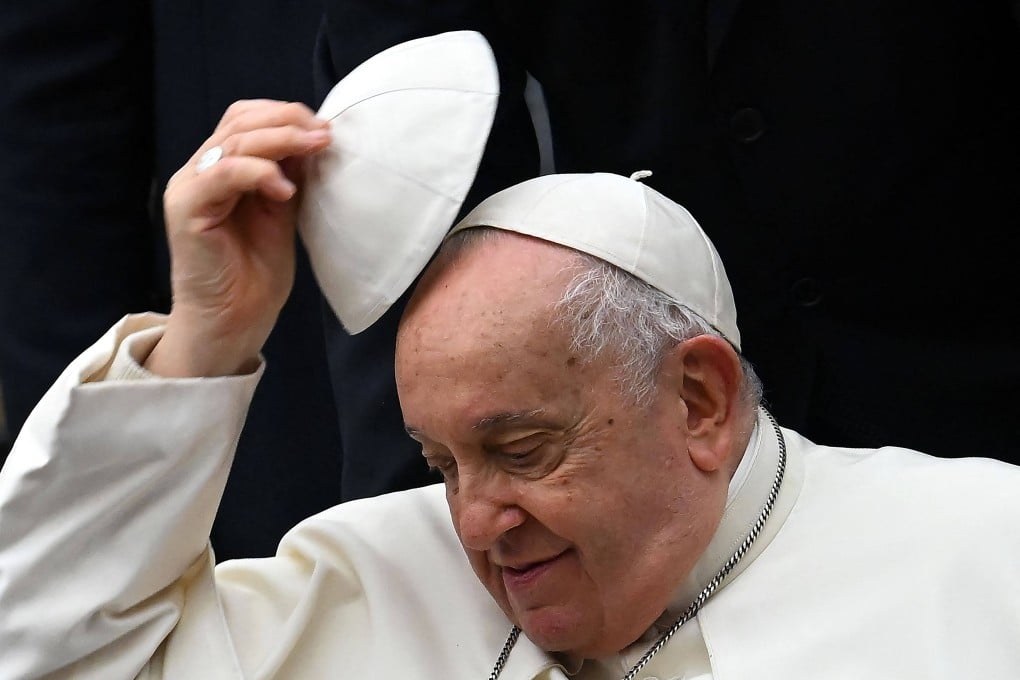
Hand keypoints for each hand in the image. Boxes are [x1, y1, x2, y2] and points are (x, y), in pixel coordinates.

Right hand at [146, 100, 331, 376]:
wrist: (235, 320)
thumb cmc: (257, 272)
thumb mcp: (282, 211)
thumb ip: (290, 175)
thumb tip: (314, 138)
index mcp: (220, 167)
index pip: (245, 119)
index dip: (284, 115)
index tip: (324, 128)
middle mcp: (200, 171)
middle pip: (239, 123)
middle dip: (288, 122)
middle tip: (325, 134)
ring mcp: (190, 188)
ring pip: (233, 142)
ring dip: (280, 140)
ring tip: (316, 148)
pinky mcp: (186, 210)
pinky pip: (222, 174)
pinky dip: (258, 173)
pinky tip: (286, 189)